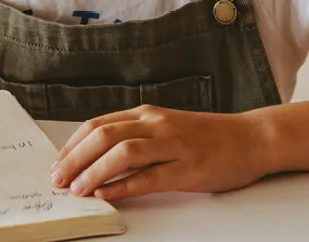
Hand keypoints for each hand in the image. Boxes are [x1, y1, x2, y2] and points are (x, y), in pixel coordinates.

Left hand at [49, 104, 270, 201]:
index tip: (57, 163)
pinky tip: (107, 195)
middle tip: (58, 178)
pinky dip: (124, 186)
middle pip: (103, 136)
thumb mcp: (164, 128)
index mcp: (146, 114)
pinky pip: (150, 177)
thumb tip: (95, 157)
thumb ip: (134, 136)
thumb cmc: (206, 137)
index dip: (72, 145)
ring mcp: (173, 145)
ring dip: (95, 171)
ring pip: (123, 153)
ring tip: (77, 189)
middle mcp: (156, 125)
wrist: (252, 138)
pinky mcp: (188, 168)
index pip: (97, 125)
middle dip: (75, 158)